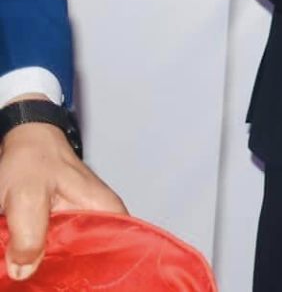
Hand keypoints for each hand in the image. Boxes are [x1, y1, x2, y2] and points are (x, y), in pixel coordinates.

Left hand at [0, 101, 126, 280]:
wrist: (25, 141)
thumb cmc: (34, 160)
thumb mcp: (27, 197)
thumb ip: (29, 236)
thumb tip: (24, 272)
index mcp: (106, 210)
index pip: (118, 249)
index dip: (97, 270)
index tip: (73, 281)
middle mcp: (102, 217)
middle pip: (94, 257)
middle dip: (71, 271)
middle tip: (48, 279)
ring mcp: (85, 220)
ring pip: (74, 255)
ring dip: (56, 265)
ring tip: (39, 273)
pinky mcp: (67, 224)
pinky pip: (62, 248)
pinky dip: (47, 257)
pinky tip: (33, 262)